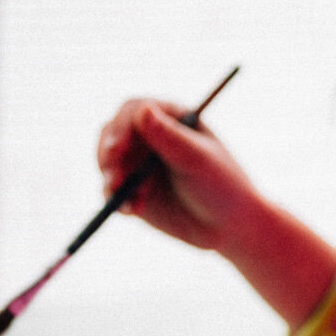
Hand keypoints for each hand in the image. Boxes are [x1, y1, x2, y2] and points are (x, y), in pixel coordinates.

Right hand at [96, 98, 259, 250]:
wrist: (228, 226)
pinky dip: (116, 200)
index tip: (116, 148)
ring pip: (107, 163)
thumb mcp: (197, 160)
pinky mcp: (132, 190)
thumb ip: (170, 137)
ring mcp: (138, 164)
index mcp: (170, 118)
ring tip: (125, 197)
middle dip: (108, 155)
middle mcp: (149, 137)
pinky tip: (134, 211)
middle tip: (112, 177)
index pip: (133, 111)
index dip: (120, 127)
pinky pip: (111, 192)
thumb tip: (143, 109)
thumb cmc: (221, 185)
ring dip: (110, 179)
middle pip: (112, 135)